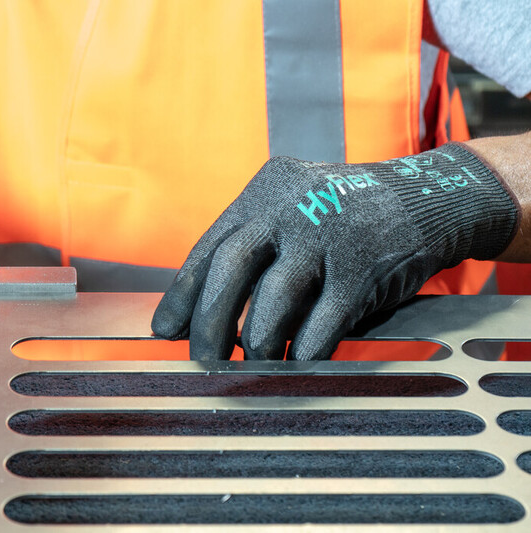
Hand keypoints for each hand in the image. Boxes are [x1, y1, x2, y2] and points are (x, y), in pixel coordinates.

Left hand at [152, 144, 517, 360]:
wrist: (425, 197)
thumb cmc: (342, 219)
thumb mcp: (292, 213)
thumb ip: (253, 252)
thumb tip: (201, 316)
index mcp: (262, 193)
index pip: (208, 247)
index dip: (182, 293)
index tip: (164, 330)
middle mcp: (289, 207)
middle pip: (232, 267)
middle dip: (210, 322)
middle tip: (202, 361)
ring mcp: (329, 233)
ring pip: (276, 296)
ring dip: (257, 340)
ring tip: (252, 365)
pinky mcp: (365, 266)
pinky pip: (325, 318)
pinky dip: (306, 347)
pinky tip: (297, 362)